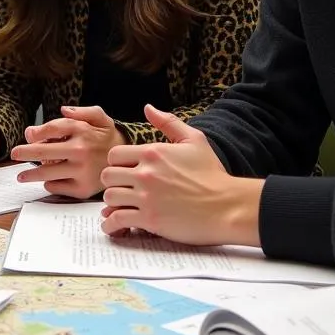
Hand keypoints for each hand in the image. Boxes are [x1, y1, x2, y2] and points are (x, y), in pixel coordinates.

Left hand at [10, 106, 122, 198]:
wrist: (128, 163)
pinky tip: (50, 179)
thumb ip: (82, 112)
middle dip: (24, 153)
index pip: (51, 129)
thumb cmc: (108, 138)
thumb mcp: (100, 118)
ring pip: (46, 173)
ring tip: (21, 175)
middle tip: (15, 154)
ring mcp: (81, 172)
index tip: (28, 136)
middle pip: (43, 152)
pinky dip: (50, 183)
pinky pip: (57, 186)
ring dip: (30, 174)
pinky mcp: (82, 189)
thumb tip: (63, 110)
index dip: (36, 133)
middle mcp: (81, 151)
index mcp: (83, 131)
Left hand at [99, 104, 261, 245]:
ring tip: (122, 207)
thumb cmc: (212, 174)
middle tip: (123, 189)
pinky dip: (112, 225)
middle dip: (113, 182)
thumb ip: (168, 122)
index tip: (126, 171)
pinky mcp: (149, 220)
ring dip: (113, 203)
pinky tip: (116, 226)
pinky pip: (116, 221)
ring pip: (109, 197)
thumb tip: (148, 108)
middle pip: (107, 175)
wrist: (227, 206)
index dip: (117, 163)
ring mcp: (146, 197)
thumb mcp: (194, 140)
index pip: (114, 154)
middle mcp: (146, 173)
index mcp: (153, 152)